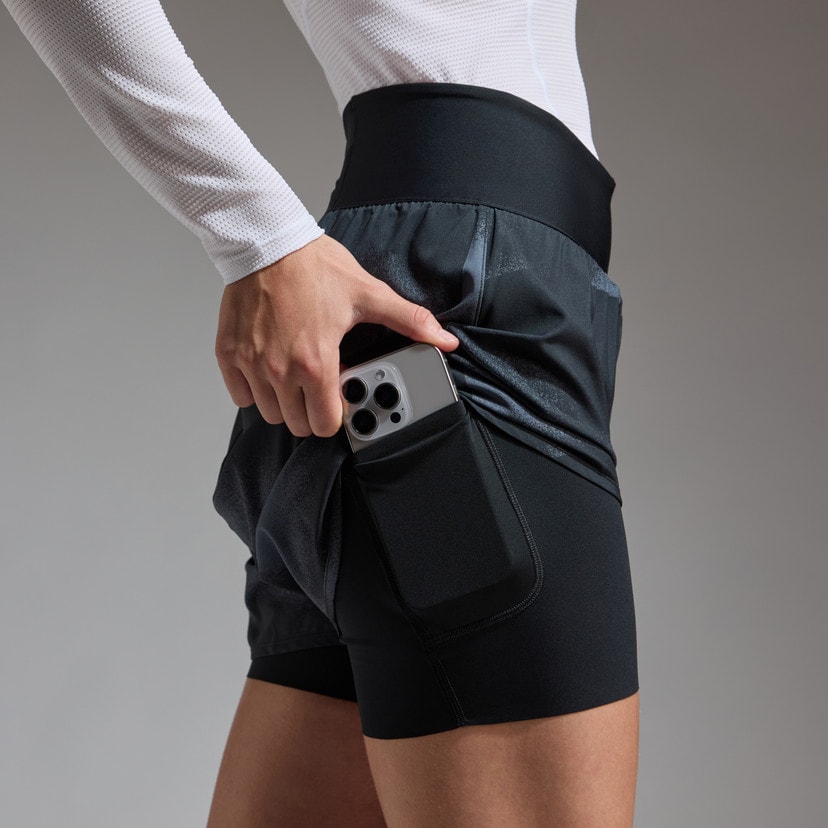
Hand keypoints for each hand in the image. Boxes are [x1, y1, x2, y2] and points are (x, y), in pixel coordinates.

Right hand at [215, 233, 459, 437]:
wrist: (267, 241)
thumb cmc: (314, 266)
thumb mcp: (369, 294)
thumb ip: (409, 321)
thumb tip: (444, 339)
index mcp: (316, 363)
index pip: (326, 424)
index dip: (337, 415)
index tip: (340, 397)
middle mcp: (280, 371)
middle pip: (297, 425)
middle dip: (312, 411)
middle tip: (320, 386)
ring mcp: (251, 365)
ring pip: (269, 413)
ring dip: (284, 402)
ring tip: (296, 374)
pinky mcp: (228, 355)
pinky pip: (241, 395)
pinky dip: (254, 389)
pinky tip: (268, 367)